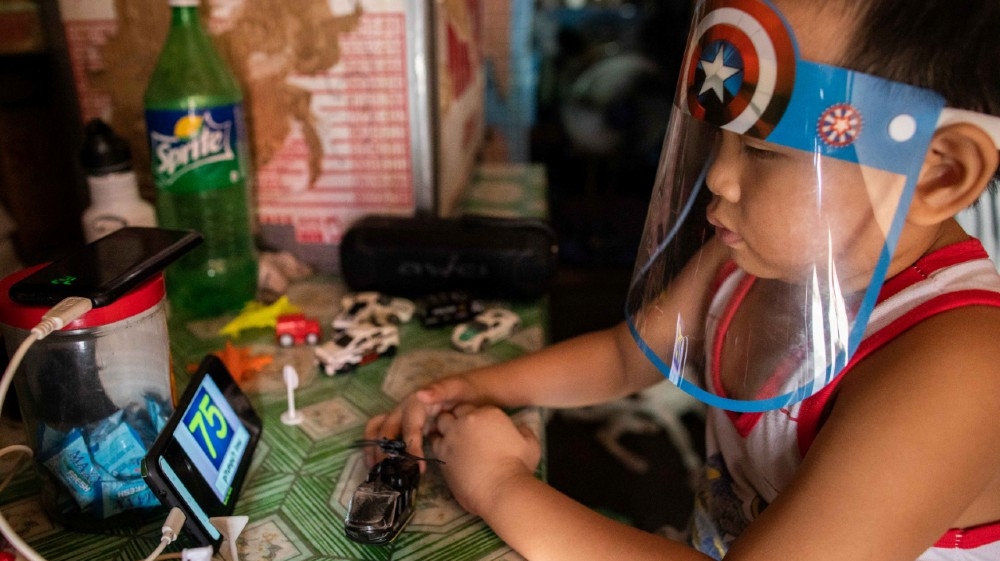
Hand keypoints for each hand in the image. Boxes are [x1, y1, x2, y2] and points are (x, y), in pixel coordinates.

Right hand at [363, 375, 481, 469]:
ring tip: (374, 471)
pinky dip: (380, 450)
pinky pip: (387, 437)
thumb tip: (421, 394)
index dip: (411, 447)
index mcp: (416, 402)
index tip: (419, 468)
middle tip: (386, 474)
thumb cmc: (465, 390)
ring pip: (379, 431)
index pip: (409, 427)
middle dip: (383, 450)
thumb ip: (441, 390)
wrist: (471, 391)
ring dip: (373, 449)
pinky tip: (382, 468)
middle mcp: (405, 409)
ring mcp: (403, 417)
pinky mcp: (404, 426)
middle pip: (385, 428)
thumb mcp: (457, 387)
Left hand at [432, 404, 540, 515]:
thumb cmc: (519, 466)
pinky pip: (434, 444)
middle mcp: (467, 420)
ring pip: (440, 425)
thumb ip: (523, 431)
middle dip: (457, 420)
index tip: (478, 428)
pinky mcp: (442, 454)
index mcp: (488, 413)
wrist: (502, 490)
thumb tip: (519, 429)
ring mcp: (452, 437)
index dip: (474, 417)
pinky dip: (440, 447)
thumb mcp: (531, 444)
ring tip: (454, 443)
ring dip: (446, 431)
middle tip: (464, 434)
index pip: (473, 407)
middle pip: (454, 412)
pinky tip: (449, 455)